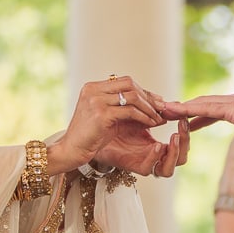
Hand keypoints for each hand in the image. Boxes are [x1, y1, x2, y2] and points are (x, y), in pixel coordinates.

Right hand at [52, 75, 166, 173]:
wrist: (72, 151)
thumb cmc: (90, 136)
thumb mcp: (108, 117)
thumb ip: (124, 107)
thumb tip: (153, 104)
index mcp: (92, 87)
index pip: (124, 81)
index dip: (143, 90)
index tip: (157, 100)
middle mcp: (93, 90)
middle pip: (129, 84)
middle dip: (148, 96)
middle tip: (162, 107)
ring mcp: (96, 101)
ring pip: (132, 96)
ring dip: (149, 107)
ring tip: (158, 117)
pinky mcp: (101, 114)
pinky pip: (130, 111)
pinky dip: (144, 117)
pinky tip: (151, 124)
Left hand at [95, 117, 189, 176]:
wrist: (89, 136)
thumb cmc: (112, 125)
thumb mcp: (135, 115)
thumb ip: (150, 111)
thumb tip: (168, 101)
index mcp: (157, 145)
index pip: (181, 143)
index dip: (186, 132)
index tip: (184, 116)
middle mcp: (153, 156)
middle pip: (181, 158)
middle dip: (185, 142)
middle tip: (182, 125)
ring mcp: (144, 163)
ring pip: (169, 169)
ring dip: (175, 152)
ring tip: (175, 136)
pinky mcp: (132, 167)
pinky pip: (150, 168)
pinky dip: (155, 157)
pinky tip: (158, 145)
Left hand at [162, 89, 233, 158]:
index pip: (216, 112)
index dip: (199, 117)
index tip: (186, 122)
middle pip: (203, 105)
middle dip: (184, 110)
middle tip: (165, 113)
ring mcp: (233, 103)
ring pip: (199, 104)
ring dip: (179, 107)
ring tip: (160, 110)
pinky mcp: (233, 108)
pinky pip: (204, 107)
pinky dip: (186, 108)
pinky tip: (173, 110)